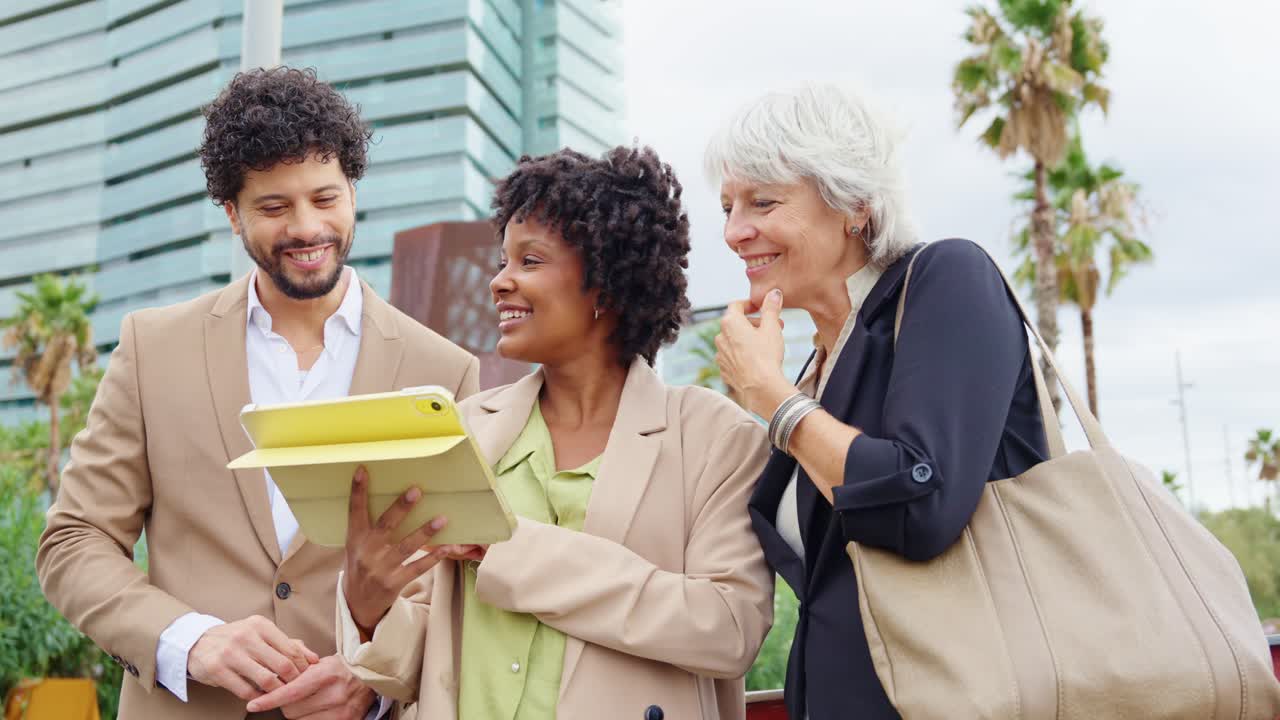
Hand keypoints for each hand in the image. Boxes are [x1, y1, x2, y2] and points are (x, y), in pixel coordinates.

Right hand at [187, 615, 318, 700]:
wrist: (198, 642)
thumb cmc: (237, 639)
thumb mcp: (262, 634)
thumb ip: (288, 645)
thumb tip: (314, 659)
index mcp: (261, 625)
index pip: (292, 649)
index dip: (303, 667)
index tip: (305, 676)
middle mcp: (246, 636)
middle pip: (282, 665)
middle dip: (293, 680)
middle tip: (295, 687)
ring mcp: (230, 652)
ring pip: (265, 679)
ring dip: (276, 691)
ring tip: (279, 693)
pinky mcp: (216, 669)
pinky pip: (245, 690)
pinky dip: (257, 697)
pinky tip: (260, 696)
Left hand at [246, 654, 374, 718]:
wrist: (370, 675)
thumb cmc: (341, 668)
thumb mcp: (321, 662)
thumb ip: (298, 669)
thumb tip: (270, 679)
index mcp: (326, 674)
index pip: (291, 691)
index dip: (270, 699)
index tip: (253, 704)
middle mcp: (334, 694)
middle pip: (291, 710)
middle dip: (285, 704)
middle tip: (290, 695)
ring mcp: (341, 711)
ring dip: (296, 714)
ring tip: (306, 702)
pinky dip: (308, 719)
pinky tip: (312, 711)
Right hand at [342, 466, 453, 633]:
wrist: (358, 604)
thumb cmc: (361, 565)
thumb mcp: (356, 545)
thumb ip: (369, 526)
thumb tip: (394, 497)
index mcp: (355, 539)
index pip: (355, 511)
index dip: (358, 491)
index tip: (363, 470)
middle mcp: (367, 552)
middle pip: (385, 526)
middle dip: (401, 508)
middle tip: (416, 490)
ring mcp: (381, 568)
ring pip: (406, 547)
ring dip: (425, 532)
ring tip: (442, 518)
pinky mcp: (394, 583)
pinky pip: (417, 568)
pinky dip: (432, 558)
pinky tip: (447, 548)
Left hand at [716, 288, 793, 418]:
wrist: (760, 387)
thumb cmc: (766, 355)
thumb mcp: (772, 327)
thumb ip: (771, 308)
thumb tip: (773, 293)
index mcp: (729, 323)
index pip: (736, 305)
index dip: (751, 304)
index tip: (762, 307)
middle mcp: (720, 337)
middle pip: (736, 323)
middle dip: (755, 323)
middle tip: (774, 326)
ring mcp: (720, 355)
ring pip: (734, 340)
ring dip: (749, 338)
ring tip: (767, 344)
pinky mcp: (724, 370)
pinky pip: (733, 357)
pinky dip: (744, 354)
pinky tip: (758, 360)